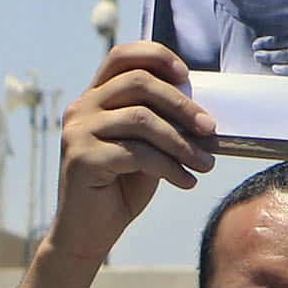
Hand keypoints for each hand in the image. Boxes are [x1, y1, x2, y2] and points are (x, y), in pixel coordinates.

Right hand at [48, 42, 215, 263]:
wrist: (88, 232)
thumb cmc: (120, 187)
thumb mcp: (144, 146)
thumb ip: (158, 121)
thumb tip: (202, 111)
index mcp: (94, 98)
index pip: (121, 55)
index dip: (157, 56)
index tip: (187, 75)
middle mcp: (80, 108)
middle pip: (138, 83)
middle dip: (181, 105)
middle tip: (210, 129)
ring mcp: (77, 133)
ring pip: (141, 119)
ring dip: (181, 142)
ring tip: (204, 163)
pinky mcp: (81, 159)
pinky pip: (137, 154)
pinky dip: (169, 167)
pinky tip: (185, 181)